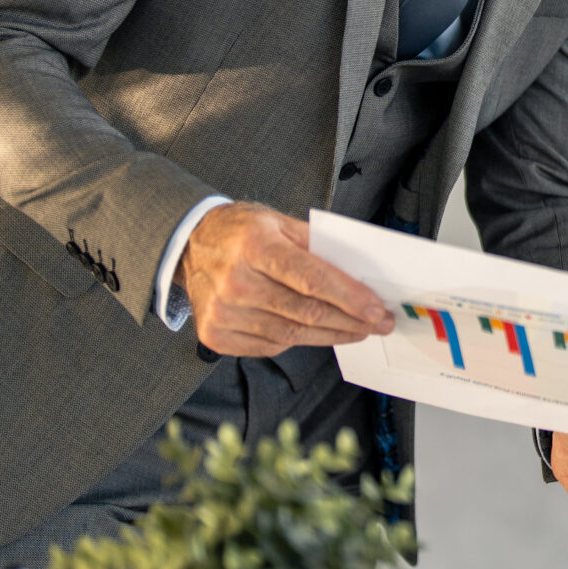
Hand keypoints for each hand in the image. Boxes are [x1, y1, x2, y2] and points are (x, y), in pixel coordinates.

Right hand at [178, 203, 394, 356]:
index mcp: (254, 246)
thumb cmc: (242, 233)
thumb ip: (317, 245)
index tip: (376, 308)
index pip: (312, 279)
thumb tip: (360, 273)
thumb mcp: (279, 222)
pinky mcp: (215, 335)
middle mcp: (235, 281)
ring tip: (357, 331)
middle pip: (306, 312)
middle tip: (379, 323)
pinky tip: (317, 332)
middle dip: (351, 321)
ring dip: (332, 335)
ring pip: (292, 334)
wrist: (189, 246)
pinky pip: (270, 345)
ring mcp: (222, 312)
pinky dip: (298, 340)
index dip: (349, 297)